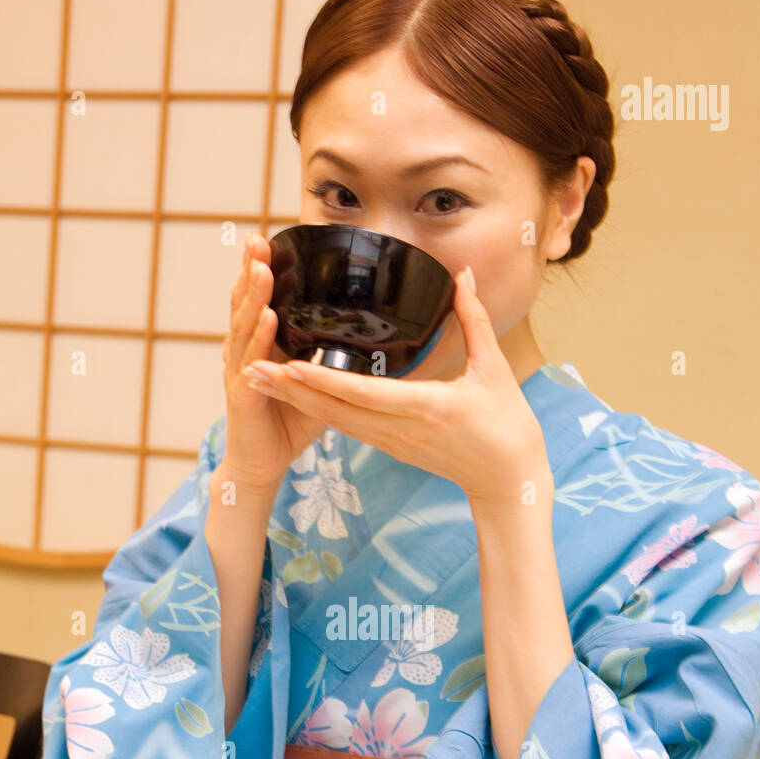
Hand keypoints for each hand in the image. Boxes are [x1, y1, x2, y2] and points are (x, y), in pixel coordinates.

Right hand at [220, 232, 328, 495]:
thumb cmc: (288, 423)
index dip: (262, 269)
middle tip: (258, 239)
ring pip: (244, 326)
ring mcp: (240, 373)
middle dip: (251, 270)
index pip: (259, 299)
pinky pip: (251, 363)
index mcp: (261, 344)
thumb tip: (369, 337)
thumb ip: (332, 357)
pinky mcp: (243, 396)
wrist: (263, 464)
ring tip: (263, 268)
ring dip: (254, 296)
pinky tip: (267, 317)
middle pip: (245, 303)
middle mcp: (245, 352)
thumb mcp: (317, 382)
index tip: (269, 238)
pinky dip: (258, 338)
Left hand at [239, 267, 553, 510]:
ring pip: (336, 422)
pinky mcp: (392, 448)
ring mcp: (393, 443)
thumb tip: (461, 276)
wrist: (508, 481)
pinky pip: (349, 428)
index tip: (287, 364)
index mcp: (426, 408)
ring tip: (260, 380)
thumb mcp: (493, 369)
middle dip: (291, 392)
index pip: (363, 394)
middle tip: (251, 370)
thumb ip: (473, 320)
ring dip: (297, 402)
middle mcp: (401, 430)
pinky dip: (319, 412)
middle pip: (335, 411)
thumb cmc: (507, 428)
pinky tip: (296, 397)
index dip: (322, 381)